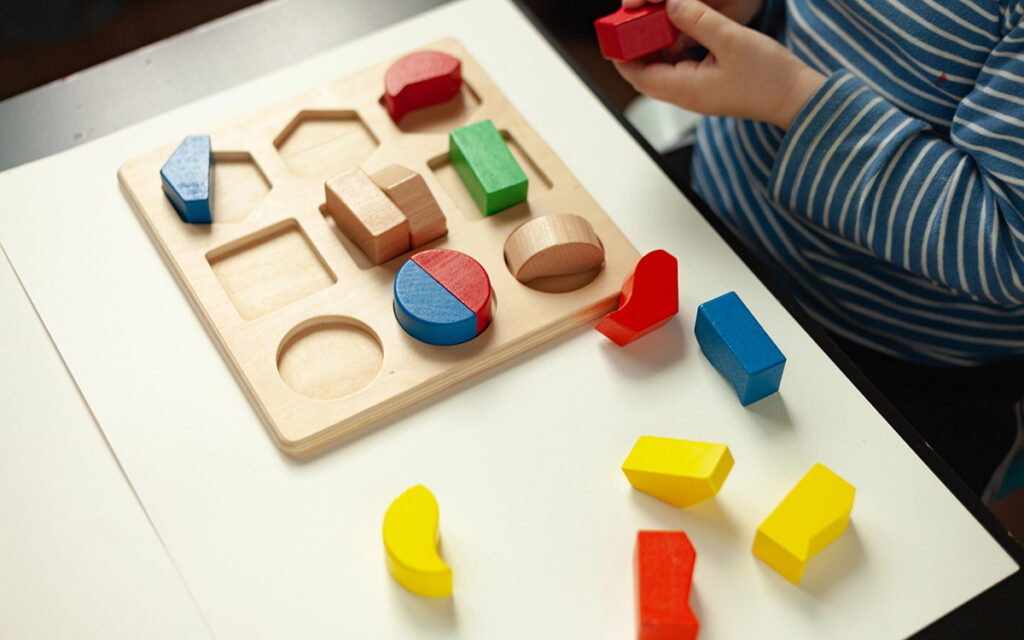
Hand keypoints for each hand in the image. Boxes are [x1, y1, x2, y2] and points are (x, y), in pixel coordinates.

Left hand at [615, 0, 825, 129]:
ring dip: (654, 47)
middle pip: (646, 74)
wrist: (795, 96)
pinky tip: (680, 31)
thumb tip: (671, 4)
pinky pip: (679, 68)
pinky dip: (673, 49)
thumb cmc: (769, 77)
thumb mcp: (731, 39)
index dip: (622, 56)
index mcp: (686, 89)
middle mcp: (686, 95)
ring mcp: (696, 93)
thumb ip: (698, 20)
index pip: (638, 76)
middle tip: (632, 23)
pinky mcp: (707, 86)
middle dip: (635, 49)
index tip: (615, 34)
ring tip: (653, 22)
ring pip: (662, 70)